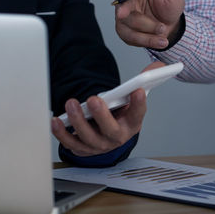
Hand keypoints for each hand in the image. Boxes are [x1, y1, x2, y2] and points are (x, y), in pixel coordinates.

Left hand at [51, 61, 165, 155]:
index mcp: (132, 124)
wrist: (108, 135)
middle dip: (102, 116)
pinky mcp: (82, 148)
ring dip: (78, 122)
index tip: (137, 91)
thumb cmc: (120, 115)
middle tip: (94, 99)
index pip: (138, 114)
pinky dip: (62, 134)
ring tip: (71, 104)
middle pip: (111, 131)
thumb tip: (159, 65)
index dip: (139, 104)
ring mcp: (99, 145)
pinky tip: (55, 120)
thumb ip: (145, 81)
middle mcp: (116, 137)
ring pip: (88, 138)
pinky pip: (71, 143)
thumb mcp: (133, 99)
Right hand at [114, 0, 184, 48]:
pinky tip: (160, 40)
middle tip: (128, 16)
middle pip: (123, 8)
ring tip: (164, 31)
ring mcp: (125, 18)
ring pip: (128, 26)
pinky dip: (148, 40)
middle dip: (130, 15)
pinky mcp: (127, 32)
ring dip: (148, 31)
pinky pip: (132, 38)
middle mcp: (128, 1)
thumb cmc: (170, 6)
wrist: (172, 25)